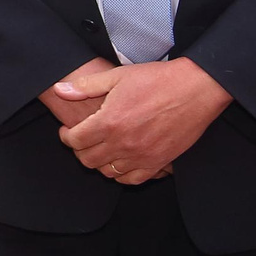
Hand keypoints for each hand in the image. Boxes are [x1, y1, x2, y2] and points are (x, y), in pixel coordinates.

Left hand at [56, 58, 231, 183]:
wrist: (195, 88)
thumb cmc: (157, 80)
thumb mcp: (117, 76)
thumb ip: (86, 86)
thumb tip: (60, 89)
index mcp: (109, 122)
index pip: (75, 140)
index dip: (66, 136)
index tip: (67, 131)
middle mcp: (123, 144)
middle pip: (88, 160)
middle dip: (79, 150)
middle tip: (82, 140)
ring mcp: (142, 156)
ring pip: (108, 172)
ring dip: (100, 162)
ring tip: (101, 149)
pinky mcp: (159, 162)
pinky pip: (132, 179)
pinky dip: (122, 174)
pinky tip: (121, 162)